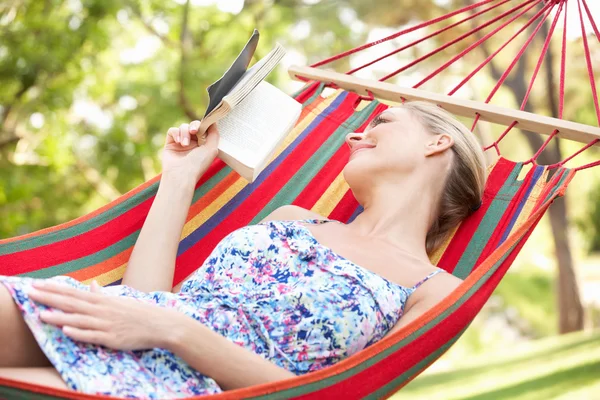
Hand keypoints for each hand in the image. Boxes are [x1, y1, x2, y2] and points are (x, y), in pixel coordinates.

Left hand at [28, 280, 176, 350]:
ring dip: (59, 317)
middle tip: (30, 293)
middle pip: (71, 303)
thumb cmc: (140, 313)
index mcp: (102, 300)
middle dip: (50, 298)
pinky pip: (92, 336)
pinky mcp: (112, 338)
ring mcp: (106, 324)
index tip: (37, 284)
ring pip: (78, 320)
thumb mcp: (120, 301)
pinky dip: (79, 333)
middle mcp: (102, 310)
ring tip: (41, 315)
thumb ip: (101, 295)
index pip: (73, 292)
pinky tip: (66, 331)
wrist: (161, 324)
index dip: (54, 289)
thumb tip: (90, 285)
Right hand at [162, 122, 219, 183]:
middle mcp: (193, 143)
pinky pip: (172, 130)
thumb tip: (213, 121)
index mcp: (203, 145)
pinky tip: (178, 142)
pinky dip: (176, 133)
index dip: (204, 125)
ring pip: (183, 127)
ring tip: (185, 144)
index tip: (204, 125)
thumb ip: (214, 134)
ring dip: (184, 133)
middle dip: (194, 126)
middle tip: (194, 131)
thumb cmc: (198, 164)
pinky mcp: (170, 143)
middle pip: (193, 125)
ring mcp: (181, 143)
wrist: (181, 174)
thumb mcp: (212, 148)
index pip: (203, 128)